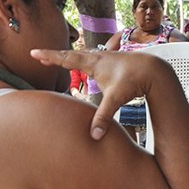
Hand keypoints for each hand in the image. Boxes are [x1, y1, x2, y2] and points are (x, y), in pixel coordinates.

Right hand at [31, 49, 168, 140]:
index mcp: (93, 64)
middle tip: (41, 56)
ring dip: (71, 56)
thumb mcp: (116, 100)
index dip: (49, 56)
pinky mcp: (114, 60)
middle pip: (71, 54)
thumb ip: (103, 117)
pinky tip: (90, 63)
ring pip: (84, 54)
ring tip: (62, 58)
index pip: (66, 59)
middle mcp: (98, 57)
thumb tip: (94, 136)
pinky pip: (94, 57)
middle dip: (55, 56)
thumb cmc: (134, 81)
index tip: (34, 52)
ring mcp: (107, 57)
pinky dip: (86, 58)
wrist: (154, 69)